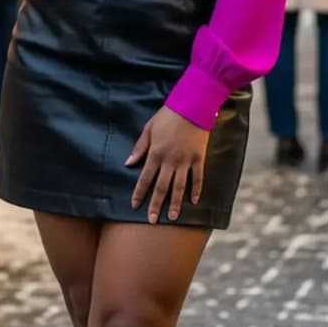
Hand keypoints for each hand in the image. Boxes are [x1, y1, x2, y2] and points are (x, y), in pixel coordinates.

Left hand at [127, 106, 208, 223]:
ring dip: (175, 203)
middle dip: (156, 205)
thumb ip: (139, 147)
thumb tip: (129, 163)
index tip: (135, 205)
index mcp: (155, 153)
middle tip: (152, 220)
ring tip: (173, 217)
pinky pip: (198, 178)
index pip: (145, 178)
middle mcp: (170, 160)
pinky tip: (194, 201)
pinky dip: (196, 190)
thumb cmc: (168, 116)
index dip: (139, 193)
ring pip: (179, 187)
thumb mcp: (148, 128)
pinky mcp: (198, 158)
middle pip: (161, 187)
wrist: (192, 106)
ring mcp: (185, 161)